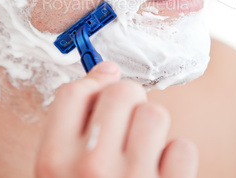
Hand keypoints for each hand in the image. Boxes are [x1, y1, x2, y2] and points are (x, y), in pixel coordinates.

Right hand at [35, 61, 197, 177]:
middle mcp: (90, 170)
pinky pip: (182, 148)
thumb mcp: (59, 171)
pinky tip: (159, 176)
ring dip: (152, 129)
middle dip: (127, 100)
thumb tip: (106, 69)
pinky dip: (175, 160)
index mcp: (54, 161)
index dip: (93, 86)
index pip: (75, 91)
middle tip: (125, 123)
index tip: (103, 91)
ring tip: (141, 152)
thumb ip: (74, 119)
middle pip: (121, 91)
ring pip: (156, 113)